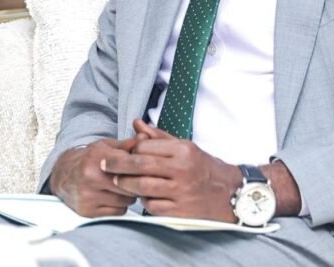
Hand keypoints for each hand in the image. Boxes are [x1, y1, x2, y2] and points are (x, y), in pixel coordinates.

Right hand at [49, 138, 139, 216]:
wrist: (63, 175)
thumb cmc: (87, 159)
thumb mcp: (105, 146)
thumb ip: (126, 144)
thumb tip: (145, 139)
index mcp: (95, 158)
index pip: (128, 166)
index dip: (139, 168)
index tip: (145, 168)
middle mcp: (89, 178)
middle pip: (129, 185)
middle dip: (135, 182)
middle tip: (134, 178)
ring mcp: (87, 196)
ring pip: (126, 201)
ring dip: (128, 195)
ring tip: (121, 187)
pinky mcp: (88, 211)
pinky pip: (118, 212)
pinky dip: (120, 206)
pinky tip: (112, 197)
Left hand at [101, 119, 241, 221]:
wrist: (230, 193)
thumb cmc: (204, 167)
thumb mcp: (185, 147)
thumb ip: (158, 137)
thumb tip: (136, 123)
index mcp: (183, 151)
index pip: (145, 147)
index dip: (131, 150)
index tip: (122, 152)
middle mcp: (182, 170)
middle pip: (140, 166)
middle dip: (117, 166)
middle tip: (104, 166)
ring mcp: (181, 192)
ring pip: (143, 187)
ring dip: (126, 185)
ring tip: (117, 182)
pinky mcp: (180, 211)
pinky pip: (152, 206)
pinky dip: (143, 201)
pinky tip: (141, 197)